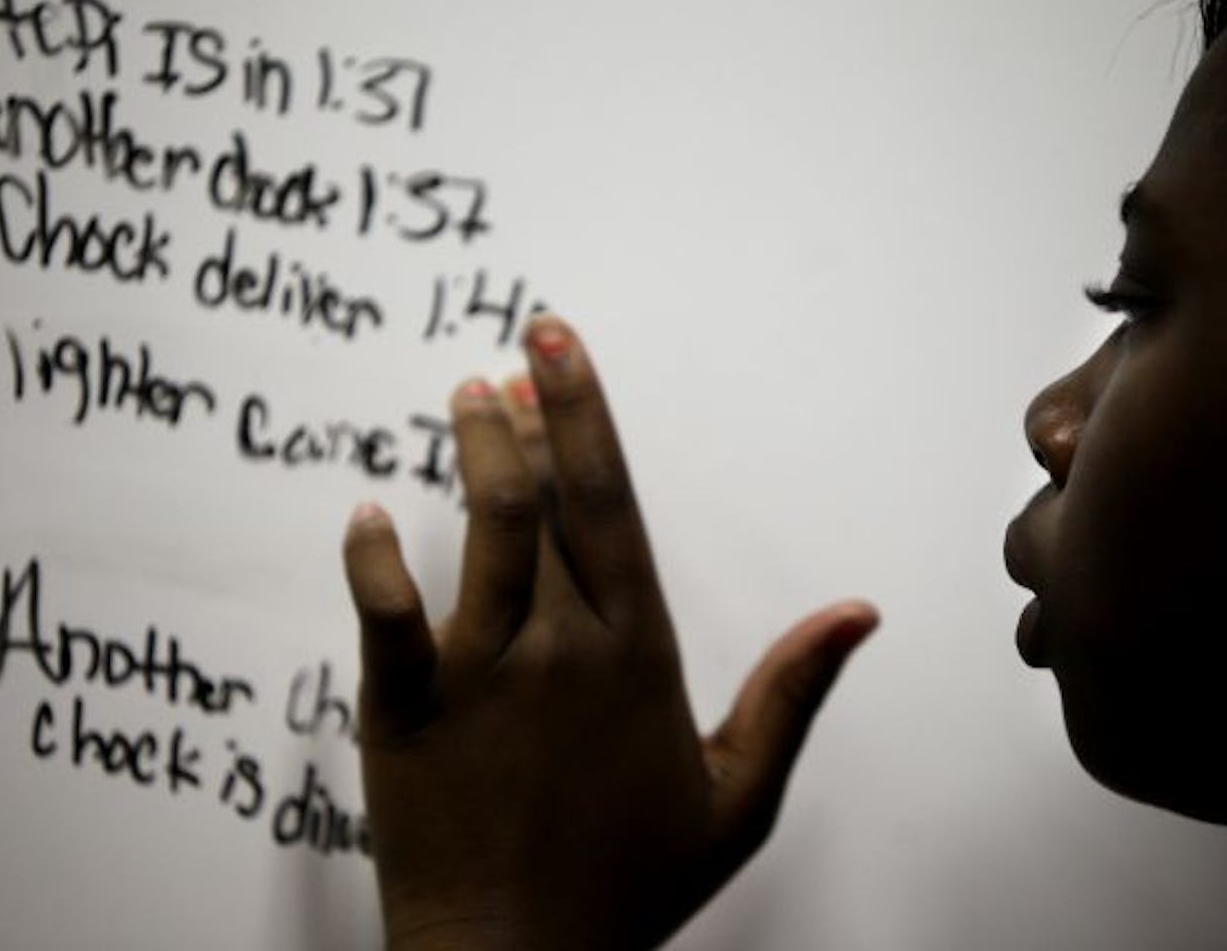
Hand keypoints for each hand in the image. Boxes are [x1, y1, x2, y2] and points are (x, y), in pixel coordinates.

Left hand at [343, 315, 877, 949]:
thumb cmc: (628, 884)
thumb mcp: (739, 796)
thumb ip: (794, 692)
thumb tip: (859, 612)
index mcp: (639, 656)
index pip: (614, 507)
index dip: (588, 417)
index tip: (564, 347)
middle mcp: (565, 648)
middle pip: (547, 500)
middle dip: (533, 410)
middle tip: (521, 343)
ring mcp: (482, 676)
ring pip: (484, 532)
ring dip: (472, 453)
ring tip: (464, 394)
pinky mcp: (406, 712)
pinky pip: (386, 618)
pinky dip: (372, 560)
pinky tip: (366, 510)